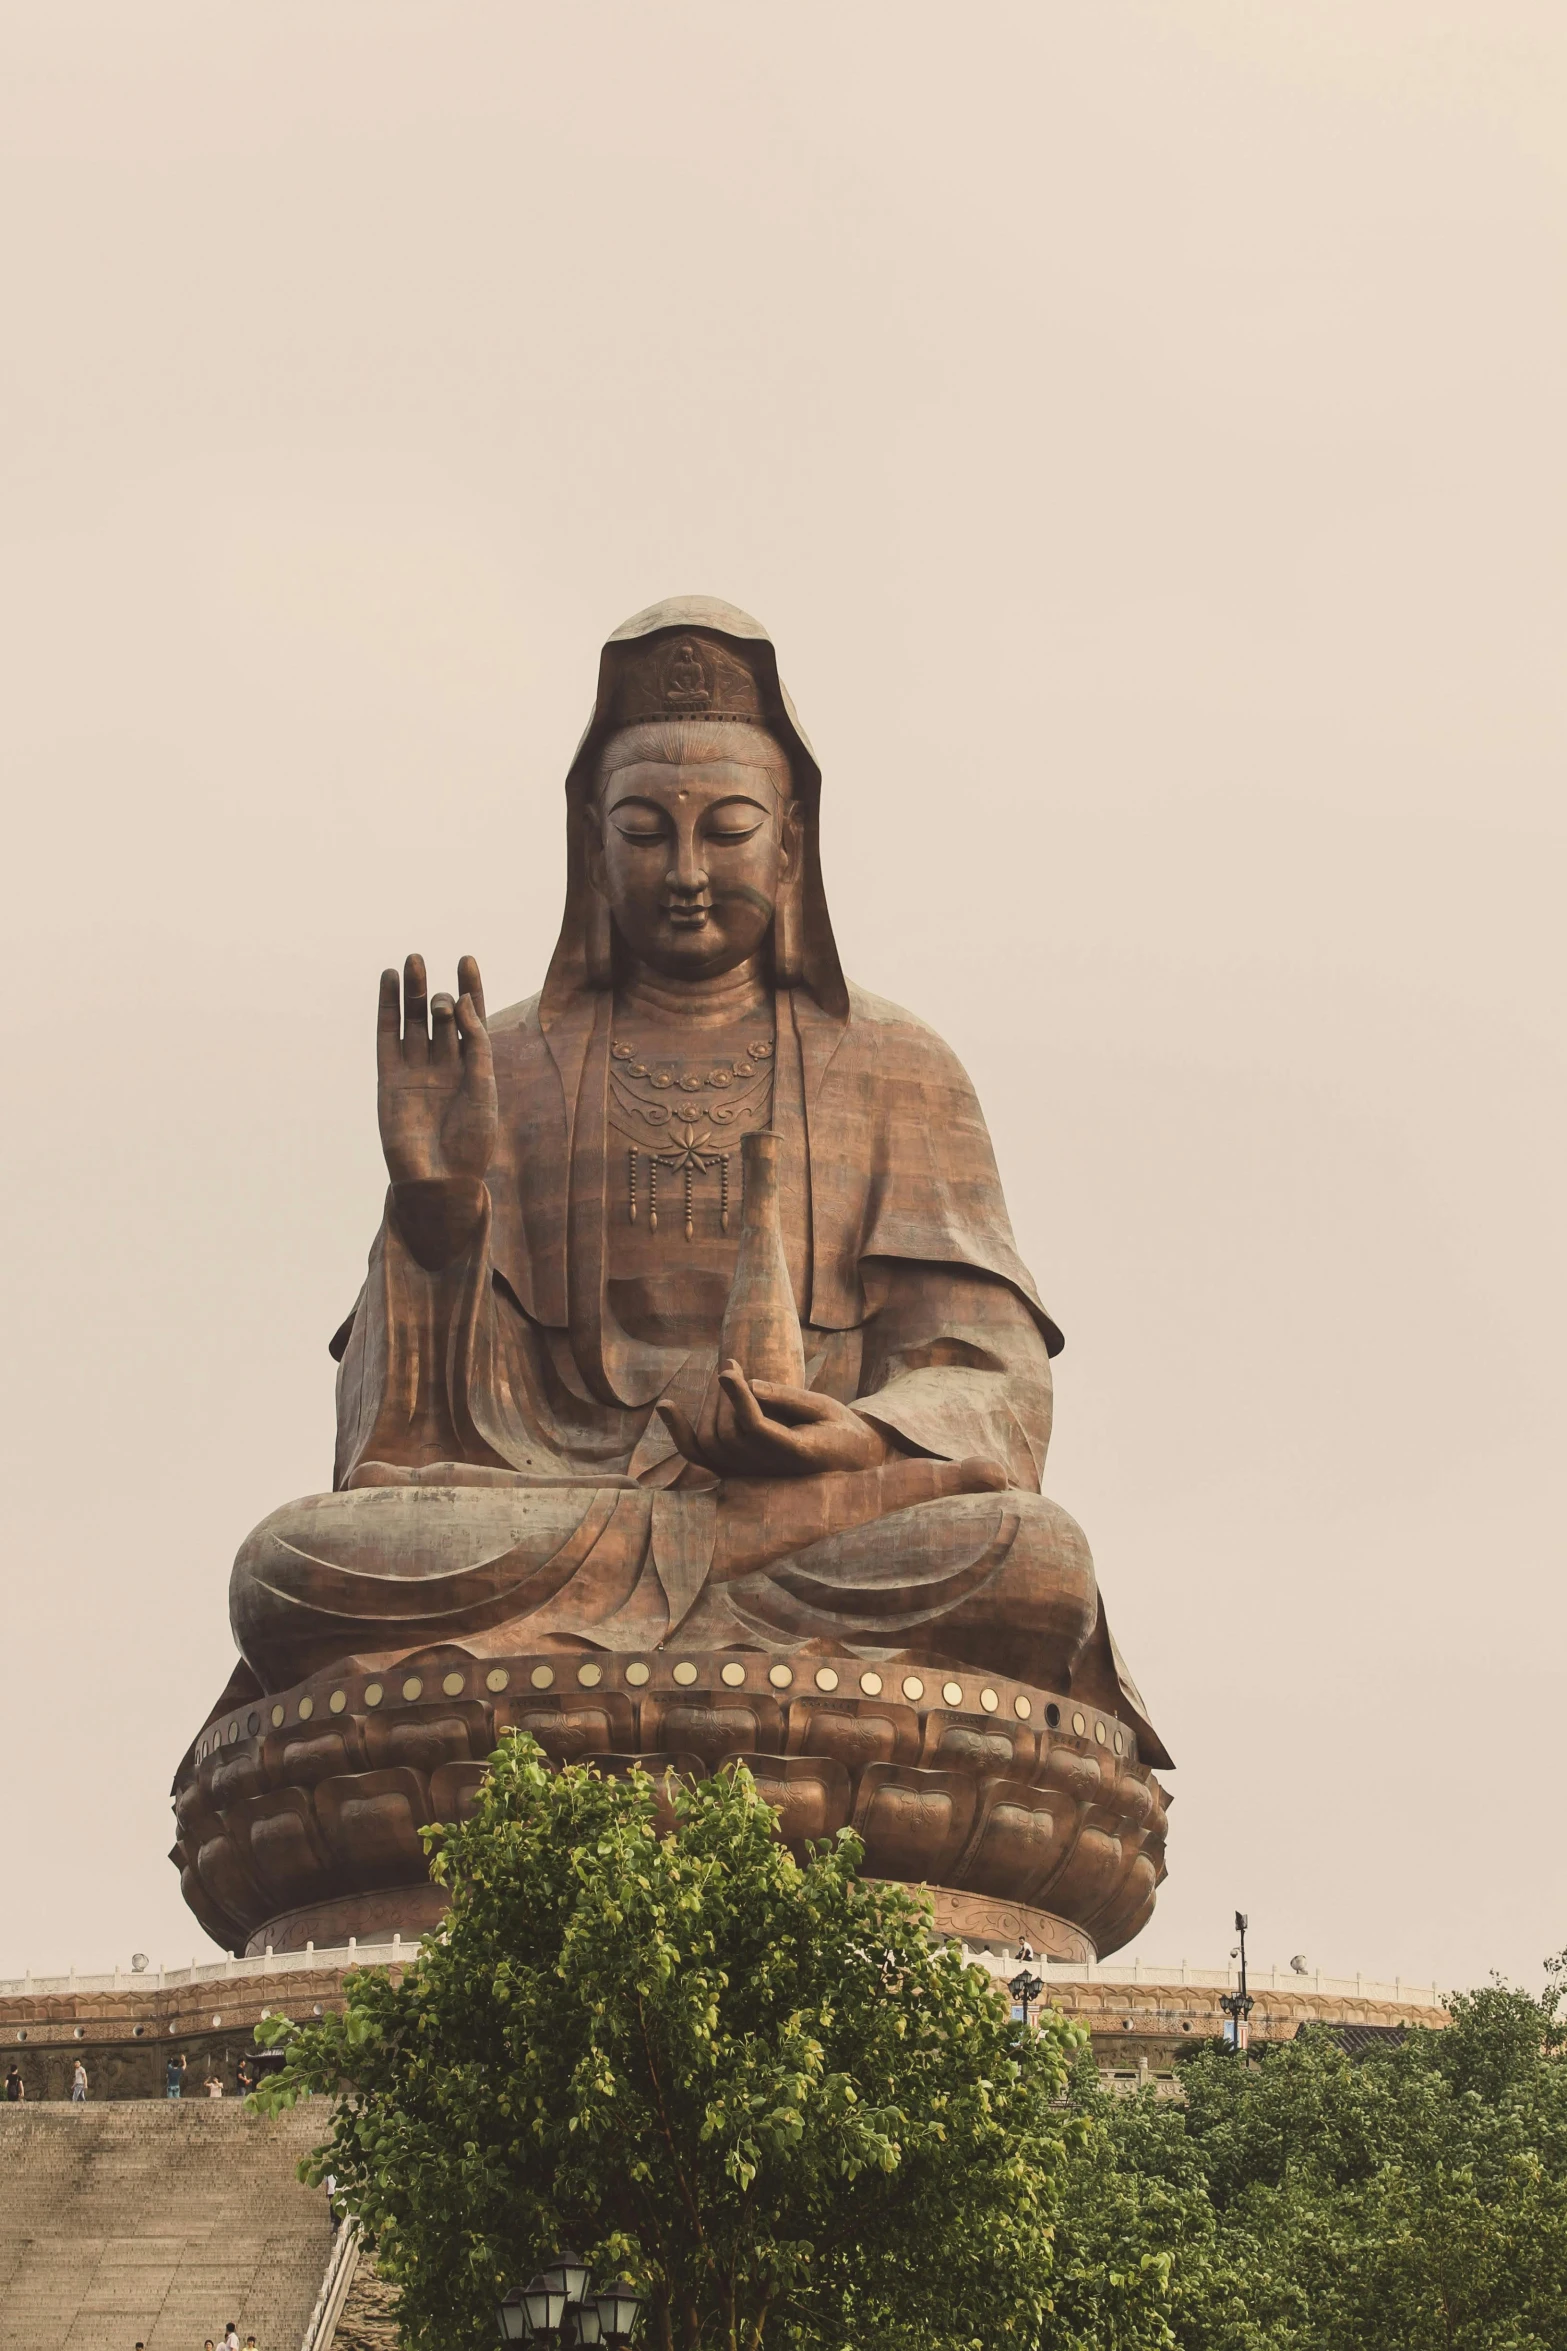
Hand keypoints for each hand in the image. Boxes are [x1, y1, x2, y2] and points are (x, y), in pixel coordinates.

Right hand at [376, 953, 496, 1185]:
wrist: (441, 1179)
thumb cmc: (471, 1140)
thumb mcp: (484, 1087)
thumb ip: (476, 1044)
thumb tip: (462, 1001)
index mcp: (472, 1068)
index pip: (471, 1019)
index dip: (469, 989)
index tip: (466, 960)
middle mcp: (444, 1065)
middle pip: (440, 1017)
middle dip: (437, 992)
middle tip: (432, 974)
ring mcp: (416, 1070)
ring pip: (413, 1022)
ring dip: (412, 991)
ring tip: (411, 961)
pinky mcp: (390, 1078)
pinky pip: (388, 1037)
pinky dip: (387, 1009)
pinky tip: (388, 982)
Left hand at [659, 1361, 892, 1478]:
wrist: (847, 1462)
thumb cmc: (839, 1428)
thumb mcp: (825, 1407)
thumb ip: (788, 1398)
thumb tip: (750, 1383)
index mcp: (796, 1454)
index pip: (756, 1429)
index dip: (738, 1399)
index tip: (728, 1369)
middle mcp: (768, 1471)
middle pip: (728, 1433)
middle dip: (723, 1395)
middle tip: (730, 1363)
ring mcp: (749, 1475)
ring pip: (711, 1442)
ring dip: (708, 1405)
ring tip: (724, 1377)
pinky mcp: (736, 1471)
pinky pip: (700, 1456)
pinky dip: (680, 1433)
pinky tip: (666, 1406)